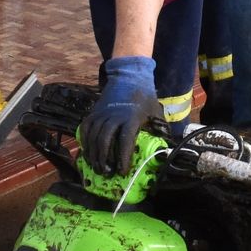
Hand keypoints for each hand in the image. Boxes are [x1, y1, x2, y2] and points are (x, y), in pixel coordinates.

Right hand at [80, 56, 154, 176]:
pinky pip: (85, 129)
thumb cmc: (145, 99)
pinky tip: (87, 155)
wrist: (129, 77)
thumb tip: (165, 150)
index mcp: (131, 118)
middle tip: (107, 174)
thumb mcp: (156, 113)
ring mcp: (102, 114)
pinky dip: (85, 142)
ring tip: (97, 168)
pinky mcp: (94, 112)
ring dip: (94, 154)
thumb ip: (159, 131)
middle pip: (105, 140)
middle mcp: (114, 116)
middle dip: (105, 159)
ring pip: (93, 136)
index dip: (123, 157)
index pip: (125, 140)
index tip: (123, 171)